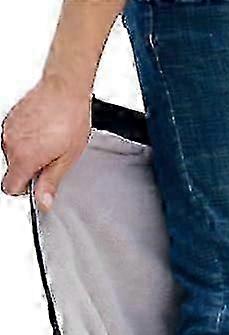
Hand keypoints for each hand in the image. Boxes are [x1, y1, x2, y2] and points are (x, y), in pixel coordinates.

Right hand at [2, 76, 90, 210]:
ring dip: (29, 154)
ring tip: (50, 143)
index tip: (38, 185)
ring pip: (13, 153)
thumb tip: (43, 202)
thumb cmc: (70, 120)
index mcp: (23, 157)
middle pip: (13, 170)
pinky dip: (26, 140)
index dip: (25, 190)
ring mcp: (8, 129)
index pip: (10, 187)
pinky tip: (44, 132)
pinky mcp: (10, 118)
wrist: (65, 89)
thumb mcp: (67, 159)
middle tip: (52, 160)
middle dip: (30, 170)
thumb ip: (50, 182)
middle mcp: (10, 143)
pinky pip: (14, 138)